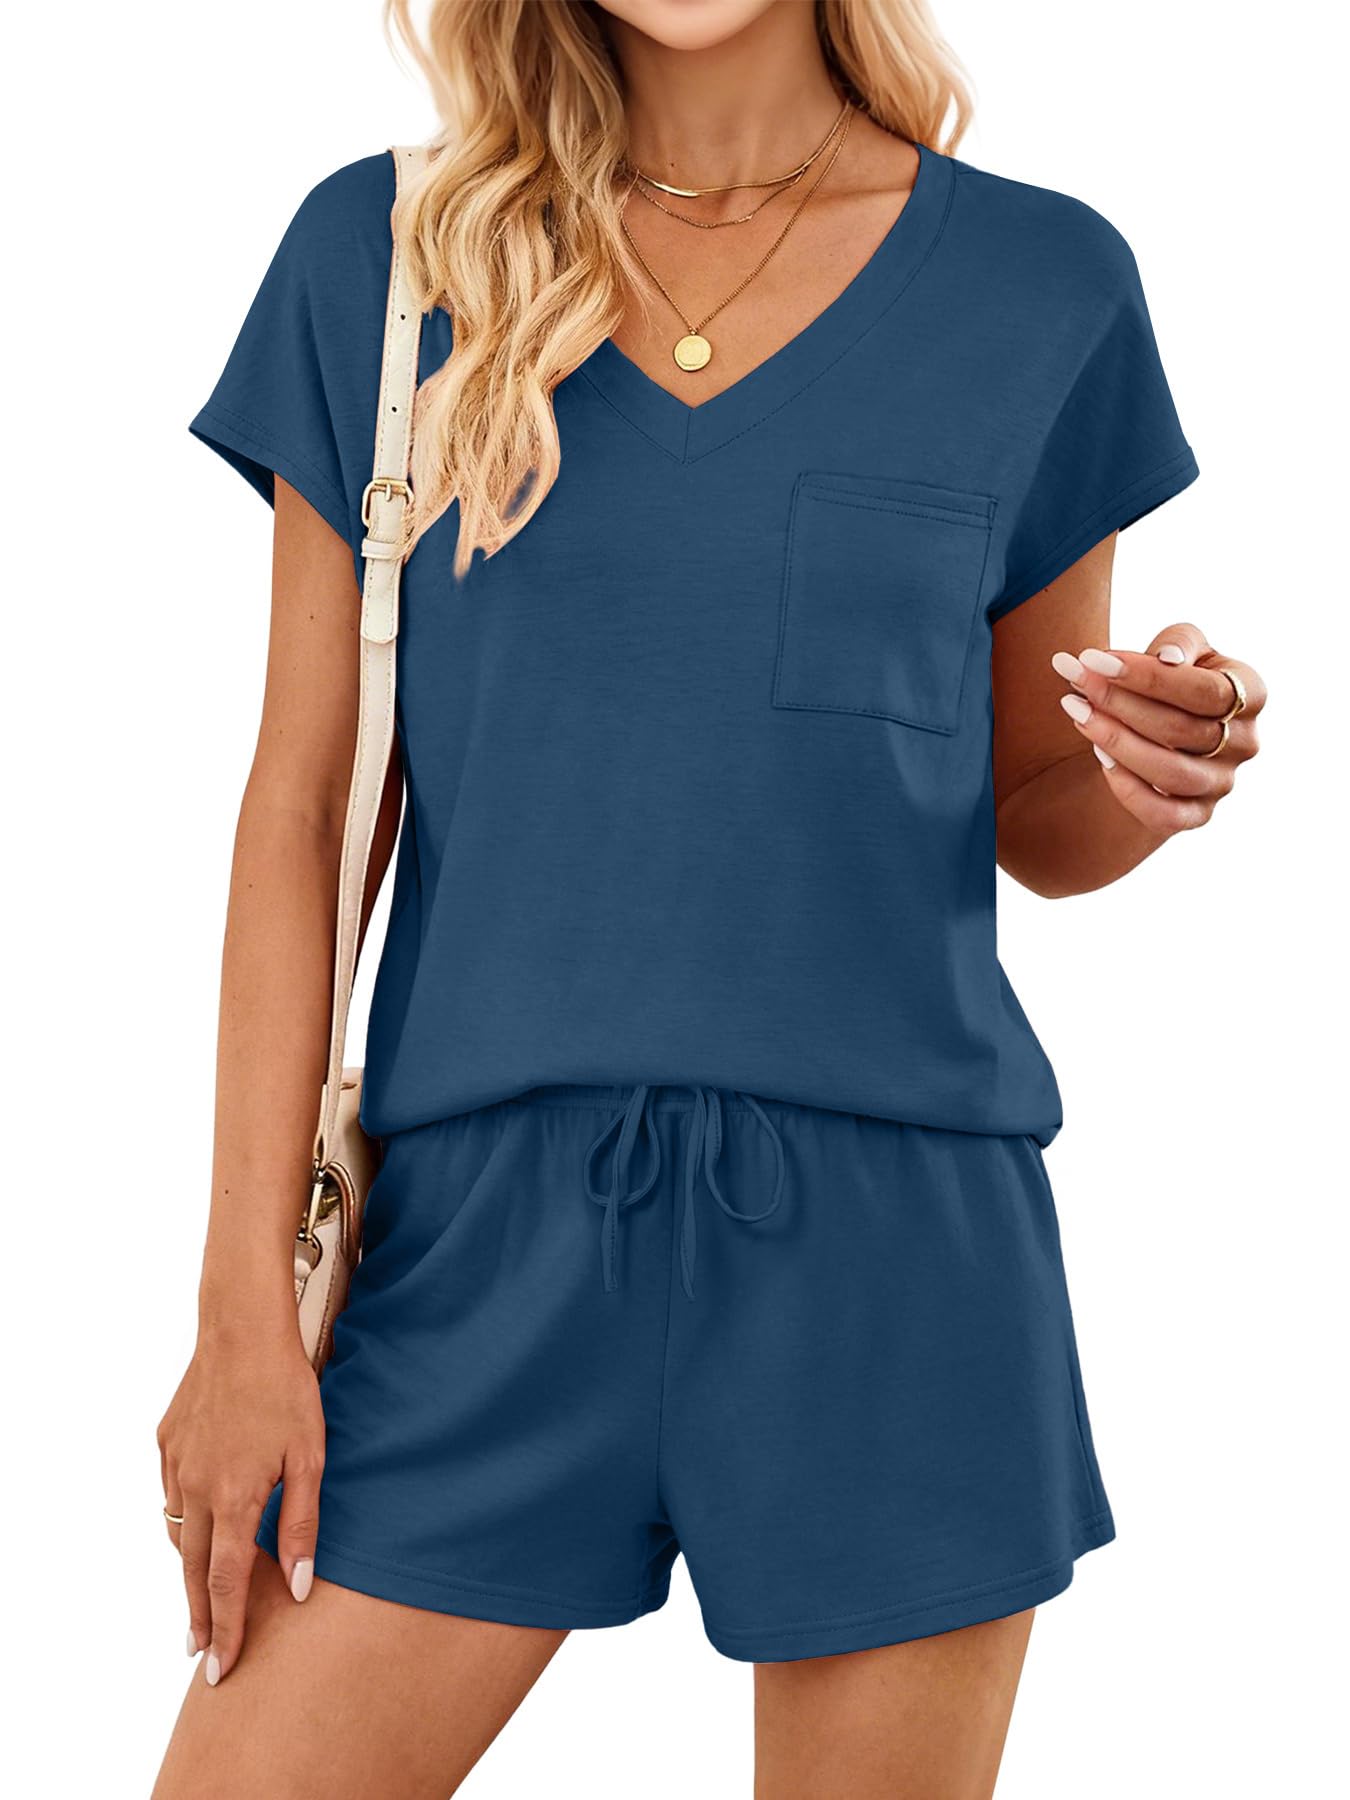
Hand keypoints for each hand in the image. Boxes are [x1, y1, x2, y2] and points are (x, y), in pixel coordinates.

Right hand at [157, 1325, 323, 1684]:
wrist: (241, 1330)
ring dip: (190, 1567)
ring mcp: (176, 1465)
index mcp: (234, 1498)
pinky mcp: (167, 1442)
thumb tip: (295, 1588)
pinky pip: (173, 1494)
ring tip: (202, 1595)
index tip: (221, 1668)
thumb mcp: (310, 1458)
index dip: (225, 1629)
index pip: (225, 1583)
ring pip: (179, 1532)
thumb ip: (302, 1525)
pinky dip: (184, 1517)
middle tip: (201, 1652)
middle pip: (193, 1570)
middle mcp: (197, 1489)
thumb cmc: (286, 1390)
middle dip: (199, 1615)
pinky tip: (199, 1521)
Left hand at [1051, 620, 1264, 832]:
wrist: (1169, 724)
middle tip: (1075, 681)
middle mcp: (1245, 743)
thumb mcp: (1184, 648)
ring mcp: (1223, 783)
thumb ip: (1178, 643)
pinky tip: (1099, 756)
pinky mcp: (1199, 815)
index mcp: (1251, 695)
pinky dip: (1127, 788)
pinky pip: (1162, 814)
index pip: (1202, 690)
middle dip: (1119, 703)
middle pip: (1179, 729)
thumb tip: (1168, 658)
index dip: (1146, 676)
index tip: (1093, 659)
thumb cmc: (1176, 678)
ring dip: (1116, 742)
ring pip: (1169, 773)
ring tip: (1077, 712)